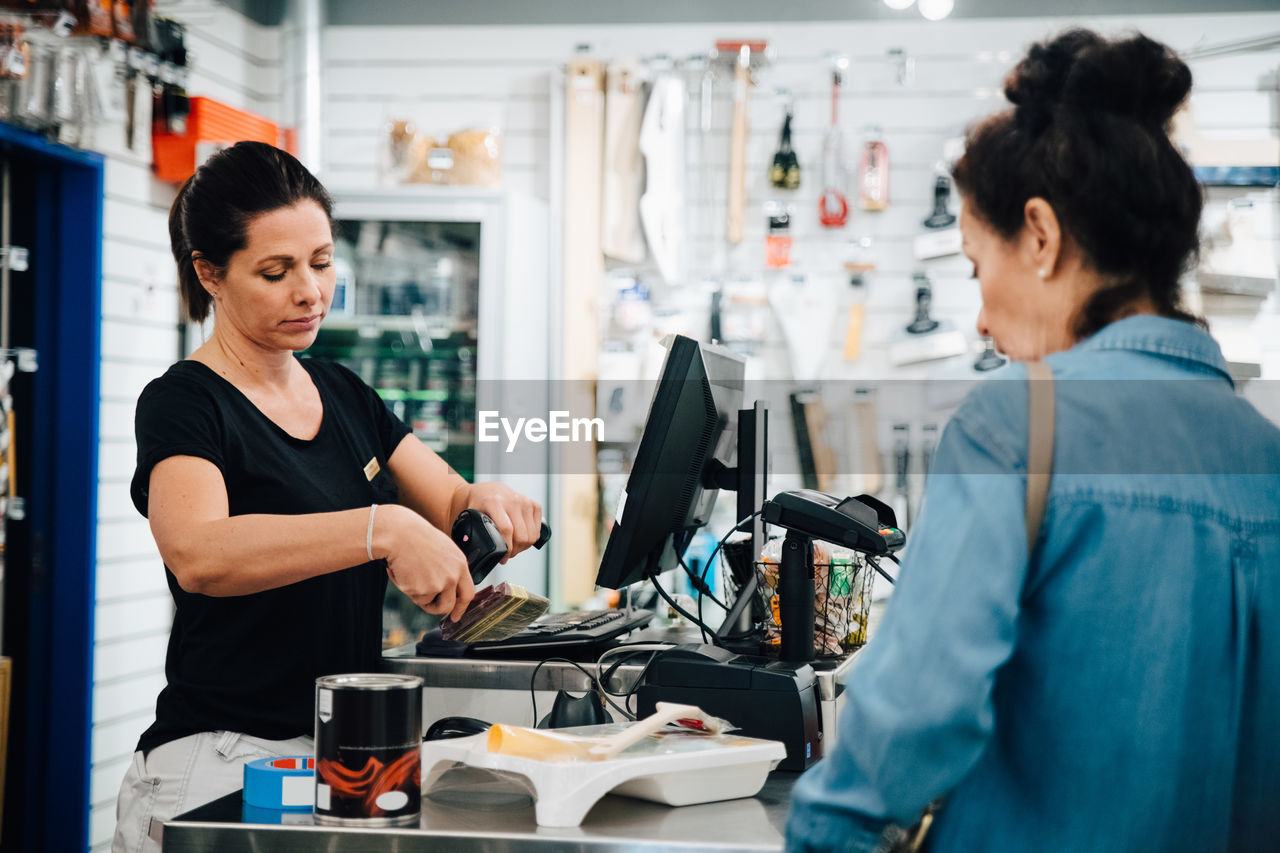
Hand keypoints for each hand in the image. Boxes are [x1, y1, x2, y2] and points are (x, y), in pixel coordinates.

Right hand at [374, 504, 473, 620]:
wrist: (399, 535)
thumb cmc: (417, 538)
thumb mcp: (443, 550)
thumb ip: (450, 568)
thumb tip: (448, 586)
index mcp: (460, 564)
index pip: (468, 592)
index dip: (462, 607)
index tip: (457, 614)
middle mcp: (453, 576)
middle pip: (450, 605)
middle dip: (440, 609)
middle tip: (431, 607)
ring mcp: (439, 585)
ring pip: (431, 604)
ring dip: (422, 598)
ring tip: (412, 579)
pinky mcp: (423, 591)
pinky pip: (416, 599)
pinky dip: (408, 590)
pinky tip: (405, 573)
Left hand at [462, 482, 542, 563]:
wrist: (487, 491)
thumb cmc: (478, 505)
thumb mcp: (472, 517)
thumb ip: (475, 533)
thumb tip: (475, 557)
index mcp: (494, 502)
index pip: (506, 529)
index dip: (506, 548)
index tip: (503, 558)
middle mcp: (512, 500)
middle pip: (521, 535)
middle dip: (515, 551)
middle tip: (508, 554)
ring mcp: (525, 502)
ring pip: (532, 535)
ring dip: (524, 546)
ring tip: (514, 547)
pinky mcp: (534, 505)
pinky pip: (538, 529)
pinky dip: (532, 538)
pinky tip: (522, 537)